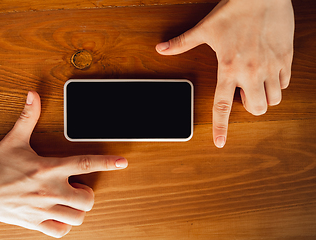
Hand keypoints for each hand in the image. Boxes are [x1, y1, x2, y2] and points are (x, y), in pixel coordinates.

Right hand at [0, 91, 127, 237]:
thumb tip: (33, 96)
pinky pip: (60, 232)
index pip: (85, 163)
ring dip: (78, 209)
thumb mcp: (13, 139)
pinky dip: (65, 225)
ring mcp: (44, 210)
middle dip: (88, 193)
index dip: (107, 162)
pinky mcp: (35, 223)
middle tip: (77, 186)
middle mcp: (50, 191)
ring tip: (68, 199)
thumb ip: (28, 117)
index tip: (122, 162)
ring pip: (77, 217)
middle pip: (87, 199)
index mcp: (48, 168)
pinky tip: (59, 214)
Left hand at [156, 0, 293, 147]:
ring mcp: (271, 67)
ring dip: (263, 97)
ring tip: (255, 82)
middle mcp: (251, 72)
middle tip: (242, 92)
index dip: (221, 127)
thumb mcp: (205, 28)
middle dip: (249, 108)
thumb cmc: (235, 11)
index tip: (220, 142)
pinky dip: (276, 84)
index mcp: (229, 68)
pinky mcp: (286, 59)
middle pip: (256, 110)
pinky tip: (268, 71)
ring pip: (273, 100)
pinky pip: (284, 84)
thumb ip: (182, 43)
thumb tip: (162, 48)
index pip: (222, 106)